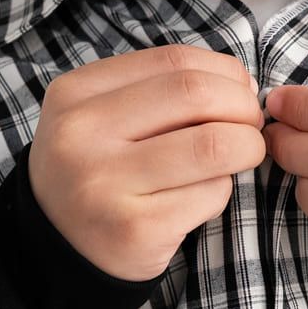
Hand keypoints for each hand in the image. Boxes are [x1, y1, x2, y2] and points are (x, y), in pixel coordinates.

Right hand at [28, 44, 265, 281]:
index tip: (240, 91)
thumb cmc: (99, 172)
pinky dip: (223, 191)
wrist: (56, 248)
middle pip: (195, 94)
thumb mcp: (104, 116)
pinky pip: (210, 194)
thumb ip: (162, 91)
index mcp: (76, 94)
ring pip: (213, 145)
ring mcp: (105, 183)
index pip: (174, 60)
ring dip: (246, 148)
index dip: (225, 73)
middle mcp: (82, 134)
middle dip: (242, 107)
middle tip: (251, 126)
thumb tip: (242, 82)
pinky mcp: (136, 229)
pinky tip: (204, 196)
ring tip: (242, 156)